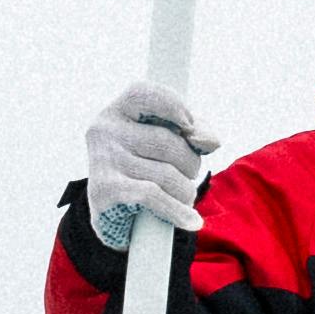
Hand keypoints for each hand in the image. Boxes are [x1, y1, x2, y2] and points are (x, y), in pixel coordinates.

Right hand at [77, 79, 225, 251]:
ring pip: (167, 174)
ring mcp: (103, 160)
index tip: (190, 126)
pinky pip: (154, 196)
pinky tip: (191, 221)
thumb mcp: (164, 143)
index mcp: (117, 112)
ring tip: (184, 197)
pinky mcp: (105, 190)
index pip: (144, 92)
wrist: (111, 214)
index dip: (173, 105)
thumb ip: (192, 133)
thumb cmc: (143, 168)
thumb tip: (210, 141)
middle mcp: (105, 132)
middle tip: (188, 174)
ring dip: (186, 191)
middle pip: (167, 141)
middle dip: (190, 163)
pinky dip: (178, 211)